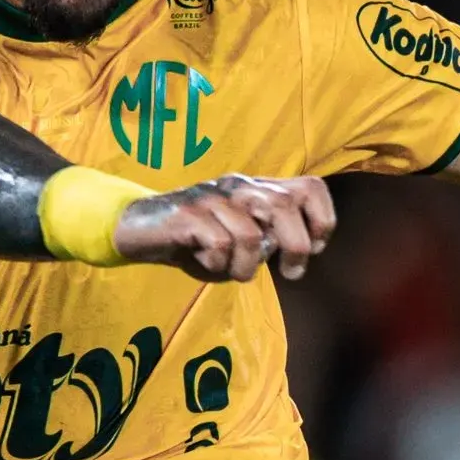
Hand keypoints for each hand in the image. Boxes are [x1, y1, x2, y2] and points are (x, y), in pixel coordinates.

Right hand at [117, 173, 337, 283]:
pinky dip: (217, 264)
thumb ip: (267, 245)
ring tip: (232, 272)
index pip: (310, 189)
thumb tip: (289, 253)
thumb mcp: (238, 244)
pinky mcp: (187, 214)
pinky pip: (219, 245)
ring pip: (251, 235)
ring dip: (246, 266)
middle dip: (296, 246)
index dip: (322, 220)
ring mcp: (212, 197)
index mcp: (257, 188)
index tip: (315, 250)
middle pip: (284, 206)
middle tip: (290, 273)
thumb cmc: (195, 242)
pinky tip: (203, 261)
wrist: (137, 230)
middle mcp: (238, 186)